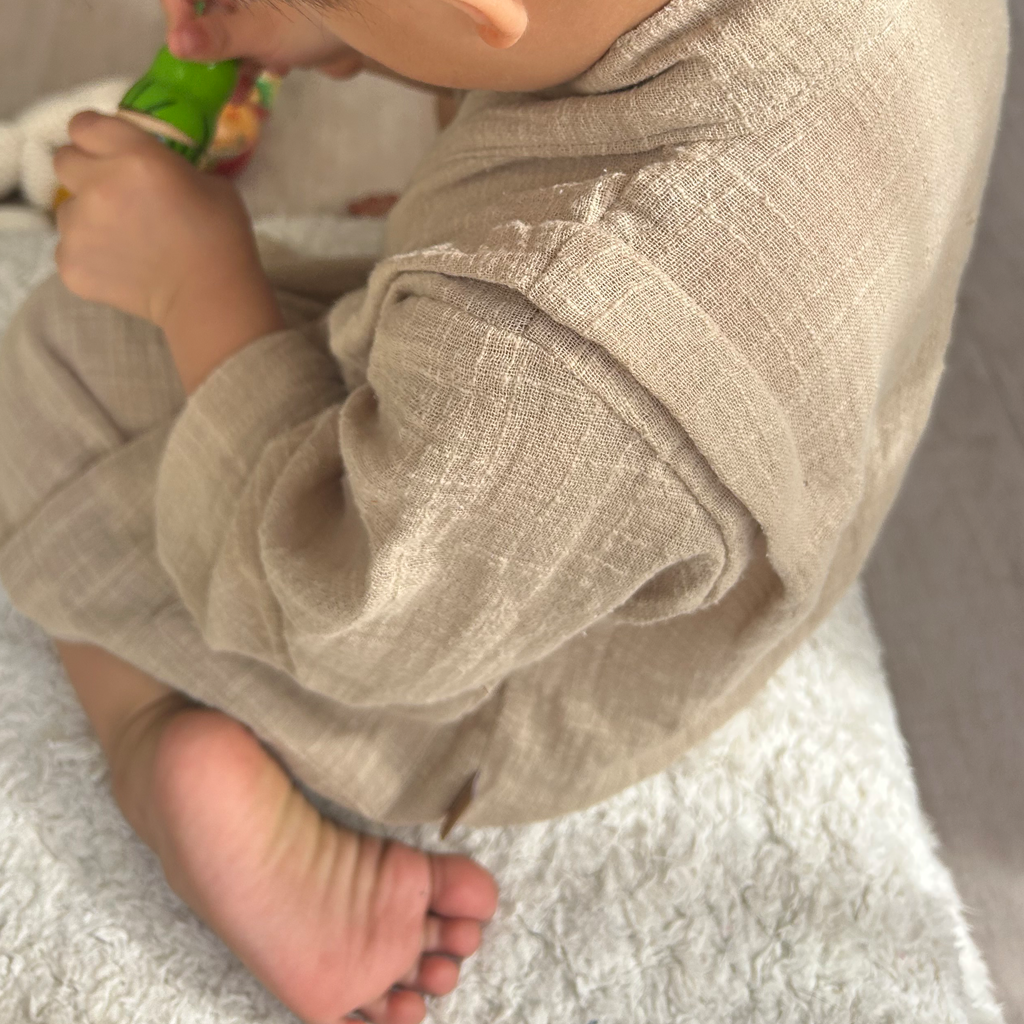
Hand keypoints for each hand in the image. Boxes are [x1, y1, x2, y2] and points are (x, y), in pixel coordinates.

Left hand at [53, 109, 273, 330]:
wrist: (211, 299)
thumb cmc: (222, 239)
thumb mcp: (210, 184)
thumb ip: (170, 166)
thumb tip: (156, 170)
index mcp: (136, 156)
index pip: (83, 125)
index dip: (94, 137)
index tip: (107, 151)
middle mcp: (98, 184)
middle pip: (64, 161)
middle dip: (85, 173)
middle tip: (114, 196)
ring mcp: (78, 226)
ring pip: (66, 209)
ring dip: (88, 218)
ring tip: (124, 241)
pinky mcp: (71, 263)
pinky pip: (68, 248)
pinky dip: (89, 256)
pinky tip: (120, 267)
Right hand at [161, 0, 365, 78]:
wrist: (368, 29)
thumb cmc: (310, 19)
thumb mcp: (257, 31)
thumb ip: (216, 38)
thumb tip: (176, 45)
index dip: (177, 12)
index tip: (180, 44)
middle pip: (208, 13)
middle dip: (206, 48)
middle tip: (205, 81)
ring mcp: (262, 6)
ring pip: (232, 32)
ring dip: (231, 64)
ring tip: (234, 95)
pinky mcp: (280, 24)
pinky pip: (255, 42)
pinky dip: (255, 63)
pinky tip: (262, 84)